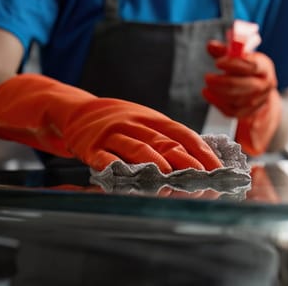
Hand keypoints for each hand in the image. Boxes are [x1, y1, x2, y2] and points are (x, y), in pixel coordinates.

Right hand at [0, 74, 221, 172]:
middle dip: (187, 160)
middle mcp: (134, 122)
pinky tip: (128, 177)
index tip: (217, 165)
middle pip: (165, 142)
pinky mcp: (90, 145)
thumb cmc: (115, 121)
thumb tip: (199, 153)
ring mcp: (112, 133)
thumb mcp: (141, 122)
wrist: (70, 109)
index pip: (181, 133)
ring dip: (157, 162)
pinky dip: (116, 168)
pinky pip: (104, 158)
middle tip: (204, 176)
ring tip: (173, 175)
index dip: (200, 149)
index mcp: (150, 117)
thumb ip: (165, 137)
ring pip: (138, 148)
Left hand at [203, 41, 276, 117]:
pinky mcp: (249, 112)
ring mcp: (258, 101)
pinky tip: (208, 93)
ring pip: (238, 100)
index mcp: (265, 67)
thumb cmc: (246, 69)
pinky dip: (217, 102)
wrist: (259, 90)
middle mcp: (265, 85)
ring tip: (208, 85)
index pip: (252, 66)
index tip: (218, 62)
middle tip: (207, 77)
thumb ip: (225, 50)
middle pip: (246, 86)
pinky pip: (232, 111)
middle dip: (223, 82)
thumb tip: (211, 46)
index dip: (234, 64)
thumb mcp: (239, 56)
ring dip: (219, 92)